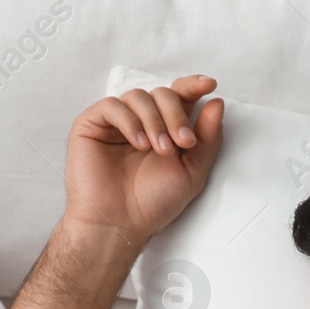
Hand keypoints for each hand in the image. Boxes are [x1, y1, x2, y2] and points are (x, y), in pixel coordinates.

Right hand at [62, 75, 224, 244]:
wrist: (121, 223)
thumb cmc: (154, 202)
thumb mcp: (193, 172)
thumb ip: (207, 138)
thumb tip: (217, 102)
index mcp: (166, 128)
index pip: (180, 96)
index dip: (193, 86)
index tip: (209, 85)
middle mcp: (142, 121)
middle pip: (163, 94)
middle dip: (176, 115)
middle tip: (182, 144)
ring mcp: (117, 122)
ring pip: (139, 96)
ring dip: (154, 121)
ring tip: (158, 150)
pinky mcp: (92, 124)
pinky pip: (112, 106)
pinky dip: (130, 121)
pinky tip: (138, 143)